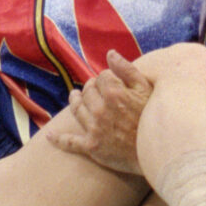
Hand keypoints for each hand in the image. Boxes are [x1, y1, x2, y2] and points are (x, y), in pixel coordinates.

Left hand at [47, 50, 152, 174]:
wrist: (156, 152)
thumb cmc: (153, 118)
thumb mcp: (146, 89)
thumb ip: (127, 69)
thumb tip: (110, 53)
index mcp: (113, 93)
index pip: (100, 77)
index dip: (106, 78)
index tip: (112, 82)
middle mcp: (100, 110)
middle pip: (87, 91)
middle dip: (91, 88)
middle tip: (96, 89)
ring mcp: (94, 128)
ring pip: (76, 109)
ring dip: (74, 101)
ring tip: (74, 96)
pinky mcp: (92, 146)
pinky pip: (70, 142)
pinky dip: (58, 139)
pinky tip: (49, 135)